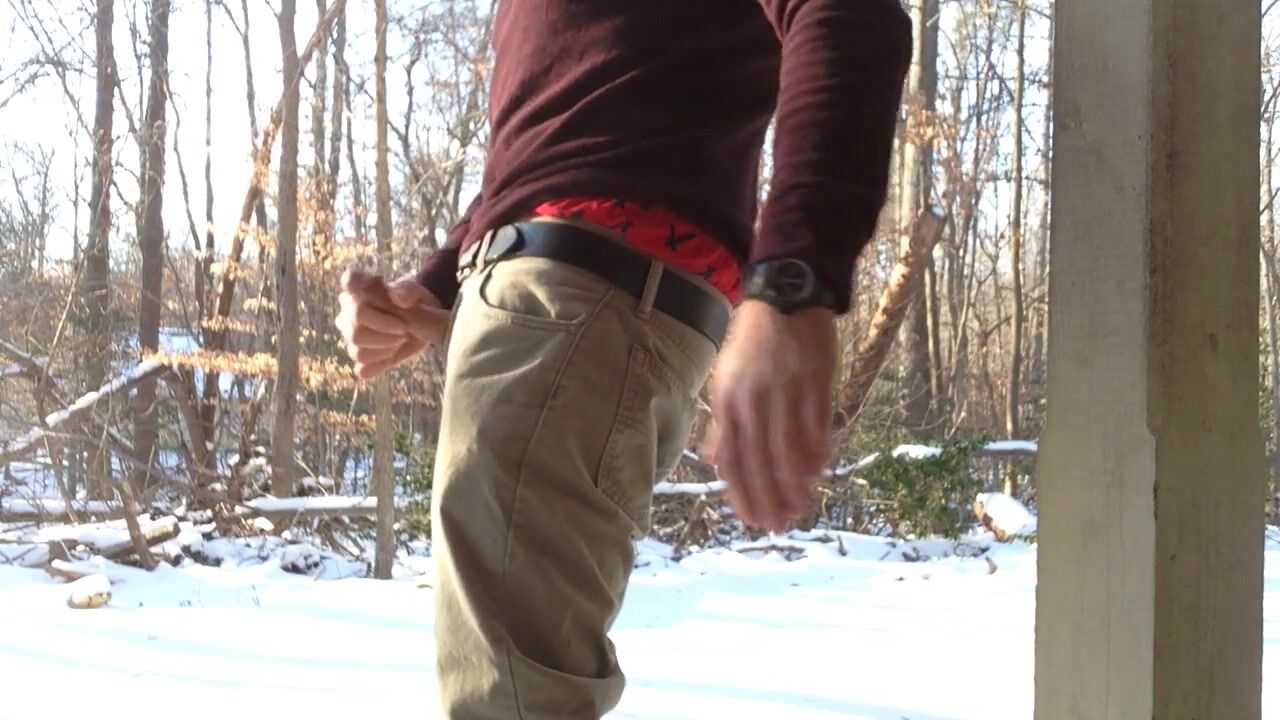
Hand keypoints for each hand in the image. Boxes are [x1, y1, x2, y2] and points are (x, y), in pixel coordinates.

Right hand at [336, 269, 449, 379]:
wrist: (421, 324)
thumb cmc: (413, 302)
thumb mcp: (416, 292)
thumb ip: (408, 292)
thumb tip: (397, 298)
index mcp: (359, 286)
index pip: (350, 280)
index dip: (364, 285)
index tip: (383, 287)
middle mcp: (348, 309)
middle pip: (356, 319)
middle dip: (386, 326)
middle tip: (406, 327)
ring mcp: (350, 333)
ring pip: (357, 346)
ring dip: (386, 345)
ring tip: (402, 338)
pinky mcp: (359, 354)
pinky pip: (363, 366)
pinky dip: (382, 362)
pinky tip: (393, 352)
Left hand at [704, 301, 836, 531]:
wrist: (784, 297)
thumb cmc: (752, 343)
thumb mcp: (725, 378)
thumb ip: (721, 422)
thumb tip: (713, 460)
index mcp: (727, 401)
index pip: (731, 457)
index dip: (741, 492)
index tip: (752, 518)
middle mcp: (752, 399)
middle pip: (759, 459)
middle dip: (769, 496)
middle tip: (779, 524)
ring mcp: (784, 390)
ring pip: (788, 446)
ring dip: (794, 481)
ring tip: (801, 506)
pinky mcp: (814, 380)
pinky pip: (815, 422)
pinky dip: (816, 450)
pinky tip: (820, 470)